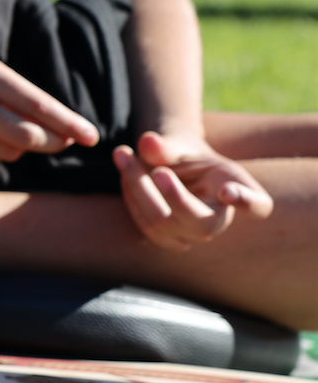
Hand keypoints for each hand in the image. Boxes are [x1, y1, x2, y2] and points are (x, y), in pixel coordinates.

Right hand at [0, 40, 98, 178]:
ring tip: (3, 131)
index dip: (69, 123)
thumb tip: (58, 130)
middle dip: (52, 141)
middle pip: (25, 136)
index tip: (92, 137)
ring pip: (8, 154)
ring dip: (18, 148)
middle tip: (63, 141)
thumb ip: (17, 98)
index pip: (36, 105)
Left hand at [114, 131, 273, 252]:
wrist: (171, 168)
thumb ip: (166, 145)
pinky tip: (124, 171)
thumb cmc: (184, 155)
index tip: (228, 190)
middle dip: (167, 193)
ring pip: (162, 223)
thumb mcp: (179, 143)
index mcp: (237, 188)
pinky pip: (144, 224)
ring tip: (123, 153)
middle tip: (142, 159)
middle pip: (198, 221)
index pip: (258, 205)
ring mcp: (192, 235)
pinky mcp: (167, 240)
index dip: (248, 202)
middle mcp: (219, 220)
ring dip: (136, 187)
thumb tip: (148, 143)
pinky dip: (129, 195)